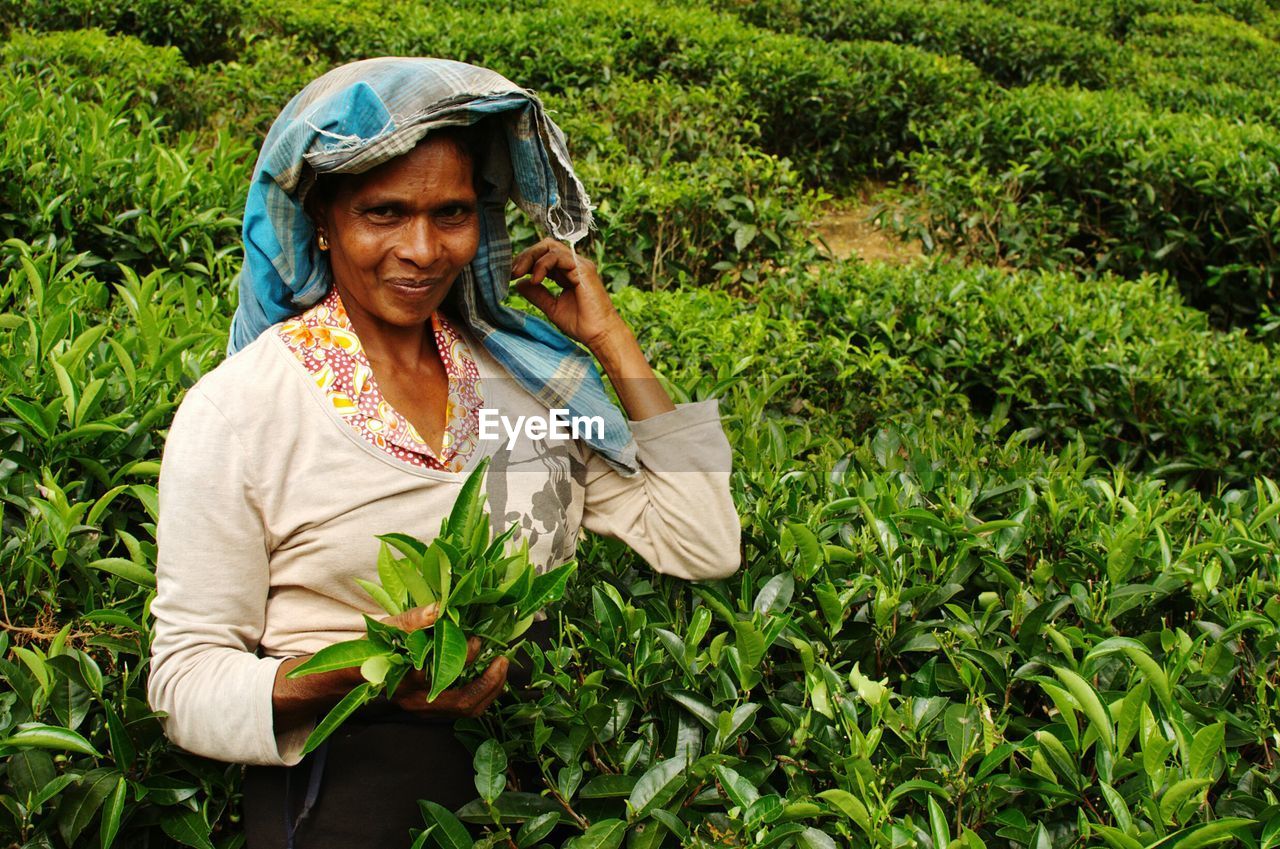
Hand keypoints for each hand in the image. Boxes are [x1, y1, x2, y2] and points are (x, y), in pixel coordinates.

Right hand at [380, 604, 508, 718]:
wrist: (356, 676)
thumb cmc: (372, 649)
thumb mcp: (388, 628)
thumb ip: (414, 620)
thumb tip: (441, 606)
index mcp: (405, 678)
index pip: (440, 672)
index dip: (463, 656)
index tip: (476, 639)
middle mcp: (417, 699)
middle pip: (461, 702)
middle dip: (488, 682)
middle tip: (502, 660)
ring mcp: (425, 710)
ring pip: (466, 710)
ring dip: (489, 690)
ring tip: (501, 668)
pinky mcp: (431, 712)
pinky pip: (463, 710)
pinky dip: (482, 694)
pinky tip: (490, 677)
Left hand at [511, 238, 628, 352]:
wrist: (600, 335)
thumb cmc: (582, 324)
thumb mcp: (552, 307)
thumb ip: (537, 294)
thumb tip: (519, 283)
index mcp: (567, 272)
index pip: (543, 255)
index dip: (525, 262)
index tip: (510, 275)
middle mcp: (574, 264)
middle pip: (545, 246)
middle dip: (525, 255)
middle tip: (511, 271)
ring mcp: (579, 264)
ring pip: (550, 247)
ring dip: (530, 258)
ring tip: (517, 273)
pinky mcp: (583, 268)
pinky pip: (558, 257)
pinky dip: (543, 265)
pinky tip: (535, 279)